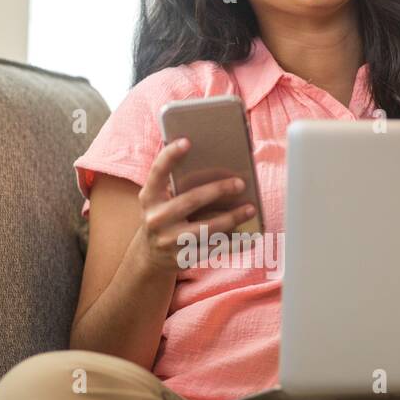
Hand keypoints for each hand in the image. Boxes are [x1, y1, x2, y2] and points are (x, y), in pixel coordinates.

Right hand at [136, 137, 255, 273]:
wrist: (150, 256)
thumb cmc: (165, 217)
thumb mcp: (161, 200)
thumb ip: (178, 184)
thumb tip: (218, 166)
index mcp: (149, 197)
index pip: (157, 172)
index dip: (170, 155)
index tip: (187, 141)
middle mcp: (155, 219)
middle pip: (189, 201)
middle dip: (217, 190)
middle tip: (240, 183)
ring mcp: (168, 241)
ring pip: (206, 229)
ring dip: (231, 218)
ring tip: (251, 209)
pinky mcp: (182, 258)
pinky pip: (213, 249)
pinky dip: (235, 243)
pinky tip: (251, 237)